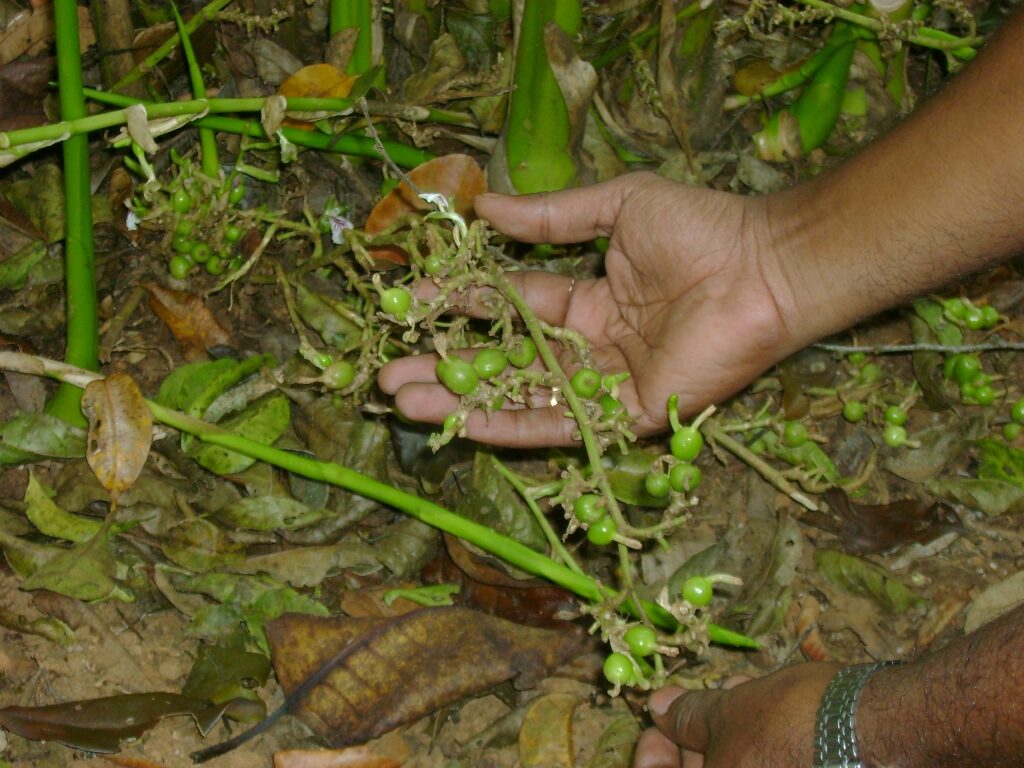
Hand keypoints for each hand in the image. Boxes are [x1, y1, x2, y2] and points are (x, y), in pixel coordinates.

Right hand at [378, 171, 803, 446]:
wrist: (763, 266)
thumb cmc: (701, 228)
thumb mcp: (616, 207)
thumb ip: (552, 218)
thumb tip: (484, 207)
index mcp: (589, 302)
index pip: (509, 309)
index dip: (459, 307)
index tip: (407, 304)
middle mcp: (591, 349)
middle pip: (504, 364)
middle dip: (445, 367)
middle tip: (386, 371)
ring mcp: (607, 387)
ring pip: (522, 399)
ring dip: (460, 402)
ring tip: (399, 399)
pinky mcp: (628, 417)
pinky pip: (561, 425)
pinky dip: (508, 425)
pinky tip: (458, 422)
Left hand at [633, 663, 843, 767]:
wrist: (882, 729)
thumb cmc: (795, 722)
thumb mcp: (731, 711)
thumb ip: (688, 716)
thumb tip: (656, 709)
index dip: (655, 754)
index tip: (657, 725)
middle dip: (701, 737)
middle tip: (709, 700)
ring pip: (743, 765)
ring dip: (734, 732)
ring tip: (743, 691)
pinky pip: (772, 763)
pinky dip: (761, 742)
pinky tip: (769, 706)